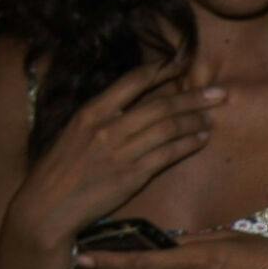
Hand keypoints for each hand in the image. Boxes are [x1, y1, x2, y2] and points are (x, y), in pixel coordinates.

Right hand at [8, 61, 220, 250]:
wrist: (48, 204)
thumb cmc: (63, 169)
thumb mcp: (76, 133)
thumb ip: (104, 119)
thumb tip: (131, 107)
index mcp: (91, 111)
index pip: (132, 82)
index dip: (161, 71)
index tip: (183, 64)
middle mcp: (107, 127)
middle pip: (159, 105)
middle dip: (193, 97)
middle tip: (219, 93)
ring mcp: (120, 151)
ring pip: (167, 128)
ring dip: (194, 121)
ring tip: (211, 118)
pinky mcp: (132, 175)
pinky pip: (167, 155)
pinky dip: (188, 145)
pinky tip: (201, 139)